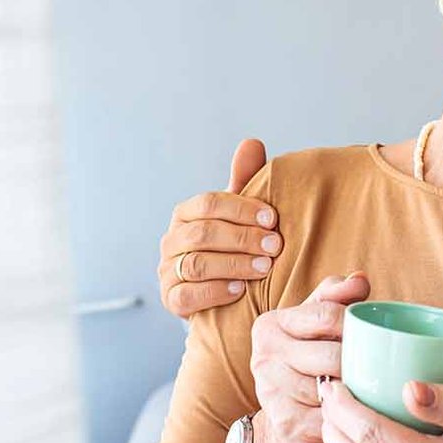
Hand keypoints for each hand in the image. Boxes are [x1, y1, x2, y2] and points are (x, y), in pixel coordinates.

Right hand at [160, 139, 280, 318]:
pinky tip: (240, 290)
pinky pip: (187, 295)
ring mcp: (167, 270)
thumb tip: (252, 143)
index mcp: (186, 213)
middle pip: (203, 233)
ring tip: (264, 267)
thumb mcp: (239, 213)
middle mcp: (172, 240)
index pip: (209, 203)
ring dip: (234, 264)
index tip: (272, 217)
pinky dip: (215, 291)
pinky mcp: (170, 299)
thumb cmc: (231, 245)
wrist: (220, 292)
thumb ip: (244, 179)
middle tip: (275, 245)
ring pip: (197, 264)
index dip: (241, 209)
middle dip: (243, 238)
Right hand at [247, 272, 370, 442]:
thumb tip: (359, 279)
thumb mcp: (317, 327)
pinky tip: (361, 414)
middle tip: (381, 368)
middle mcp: (263, 358)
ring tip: (373, 390)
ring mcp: (271, 393)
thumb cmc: (310, 365)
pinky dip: (352, 417)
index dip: (356, 325)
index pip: (324, 315)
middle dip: (360, 363)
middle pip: (331, 355)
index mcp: (270, 326)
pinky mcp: (286, 425)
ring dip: (359, 392)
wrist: (288, 426)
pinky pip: (333, 418)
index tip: (374, 335)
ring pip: (333, 388)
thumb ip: (336, 297)